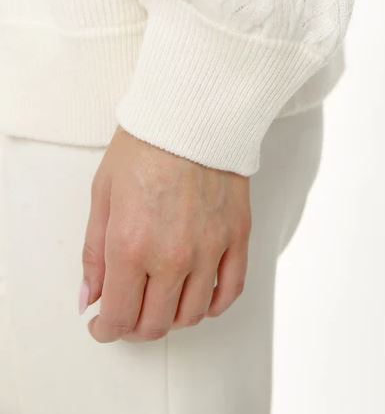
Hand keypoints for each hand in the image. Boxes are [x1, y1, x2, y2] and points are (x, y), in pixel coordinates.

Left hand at [80, 125, 250, 342]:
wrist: (191, 114)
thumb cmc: (145, 146)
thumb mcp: (103, 195)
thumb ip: (94, 253)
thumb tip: (90, 297)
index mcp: (131, 246)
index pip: (119, 316)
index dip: (105, 329)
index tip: (102, 324)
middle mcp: (172, 257)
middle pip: (155, 324)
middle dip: (134, 326)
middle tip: (128, 312)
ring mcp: (209, 249)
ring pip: (192, 315)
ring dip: (171, 318)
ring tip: (161, 301)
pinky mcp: (236, 237)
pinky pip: (230, 291)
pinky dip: (213, 306)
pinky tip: (199, 299)